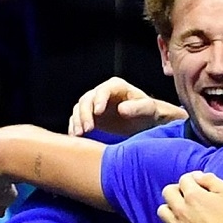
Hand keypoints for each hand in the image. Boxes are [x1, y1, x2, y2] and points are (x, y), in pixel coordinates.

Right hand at [68, 75, 184, 136]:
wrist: (146, 122)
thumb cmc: (149, 113)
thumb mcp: (148, 109)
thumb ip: (137, 108)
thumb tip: (121, 109)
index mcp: (116, 86)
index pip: (103, 91)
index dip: (99, 100)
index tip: (98, 113)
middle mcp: (102, 92)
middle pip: (87, 99)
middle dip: (85, 114)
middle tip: (88, 129)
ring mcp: (94, 103)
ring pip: (79, 108)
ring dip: (77, 121)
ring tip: (79, 135)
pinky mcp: (90, 115)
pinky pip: (77, 119)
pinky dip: (74, 126)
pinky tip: (75, 136)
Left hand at [155, 172, 222, 222]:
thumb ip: (211, 180)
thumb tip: (197, 176)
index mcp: (193, 196)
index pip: (184, 179)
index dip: (192, 179)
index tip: (198, 184)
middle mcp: (181, 209)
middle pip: (167, 192)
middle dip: (177, 189)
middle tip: (187, 194)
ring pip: (162, 210)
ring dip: (170, 206)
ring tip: (181, 208)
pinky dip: (172, 221)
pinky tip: (183, 222)